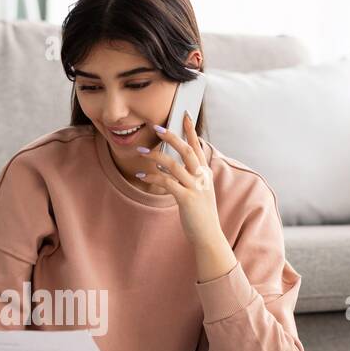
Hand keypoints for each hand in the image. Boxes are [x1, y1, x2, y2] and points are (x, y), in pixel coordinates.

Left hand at [135, 111, 218, 238]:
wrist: (208, 236)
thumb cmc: (201, 214)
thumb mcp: (200, 191)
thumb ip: (191, 177)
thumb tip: (172, 166)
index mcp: (205, 173)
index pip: (197, 146)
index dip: (190, 130)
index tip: (184, 115)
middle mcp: (202, 177)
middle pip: (186, 150)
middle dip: (171, 136)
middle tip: (156, 127)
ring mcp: (195, 187)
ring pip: (174, 165)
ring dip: (155, 157)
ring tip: (141, 152)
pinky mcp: (187, 199)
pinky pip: (167, 183)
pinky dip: (153, 177)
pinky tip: (141, 175)